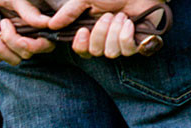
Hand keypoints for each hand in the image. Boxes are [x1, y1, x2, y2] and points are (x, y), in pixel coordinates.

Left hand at [0, 1, 54, 64]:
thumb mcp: (16, 0)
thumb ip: (30, 12)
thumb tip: (47, 23)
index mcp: (36, 24)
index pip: (46, 43)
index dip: (35, 46)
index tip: (21, 40)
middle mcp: (28, 36)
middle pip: (27, 53)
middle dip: (12, 43)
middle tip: (3, 23)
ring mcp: (14, 43)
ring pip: (13, 60)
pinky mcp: (0, 48)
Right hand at [47, 0, 165, 57]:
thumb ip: (70, 12)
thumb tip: (51, 24)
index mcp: (94, 32)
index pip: (82, 51)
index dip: (81, 45)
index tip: (83, 31)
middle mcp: (107, 41)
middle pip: (96, 52)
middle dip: (101, 33)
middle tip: (108, 16)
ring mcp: (122, 44)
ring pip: (111, 52)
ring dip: (115, 31)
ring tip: (122, 15)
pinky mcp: (138, 45)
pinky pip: (127, 50)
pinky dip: (127, 34)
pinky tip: (130, 22)